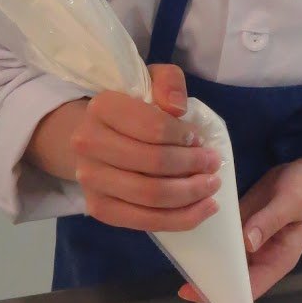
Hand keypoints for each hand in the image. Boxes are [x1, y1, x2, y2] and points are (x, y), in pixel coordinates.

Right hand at [25, 64, 222, 232]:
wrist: (95, 137)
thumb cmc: (132, 108)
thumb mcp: (151, 80)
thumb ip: (168, 82)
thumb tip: (178, 108)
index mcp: (102, 107)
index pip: (154, 126)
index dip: (184, 135)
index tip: (198, 138)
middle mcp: (88, 144)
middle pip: (154, 163)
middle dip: (193, 164)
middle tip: (213, 162)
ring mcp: (90, 180)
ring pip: (151, 196)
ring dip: (191, 193)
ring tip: (212, 184)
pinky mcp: (99, 208)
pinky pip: (145, 222)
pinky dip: (181, 219)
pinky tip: (205, 208)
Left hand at [178, 158, 301, 302]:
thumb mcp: (291, 202)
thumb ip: (270, 221)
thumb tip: (248, 243)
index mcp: (277, 260)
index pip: (250, 288)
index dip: (226, 295)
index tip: (199, 294)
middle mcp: (260, 256)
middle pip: (232, 279)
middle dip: (209, 282)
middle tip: (180, 282)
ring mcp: (248, 242)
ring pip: (223, 261)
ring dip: (204, 262)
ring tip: (180, 261)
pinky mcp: (240, 226)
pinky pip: (221, 239)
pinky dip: (207, 241)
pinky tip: (187, 236)